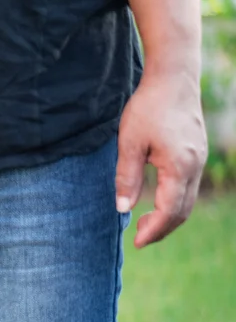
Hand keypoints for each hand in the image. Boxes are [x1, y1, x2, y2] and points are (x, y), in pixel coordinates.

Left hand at [114, 71, 207, 247]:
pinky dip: (175, 201)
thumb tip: (123, 208)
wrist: (173, 78)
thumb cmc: (148, 108)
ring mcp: (199, 159)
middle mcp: (195, 166)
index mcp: (179, 167)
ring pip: (188, 200)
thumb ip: (126, 177)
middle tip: (138, 238)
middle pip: (182, 211)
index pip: (170, 211)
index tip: (136, 243)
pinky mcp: (196, 153)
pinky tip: (157, 201)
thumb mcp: (129, 143)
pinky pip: (189, 187)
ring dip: (168, 216)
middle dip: (161, 229)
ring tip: (144, 222)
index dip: (153, 231)